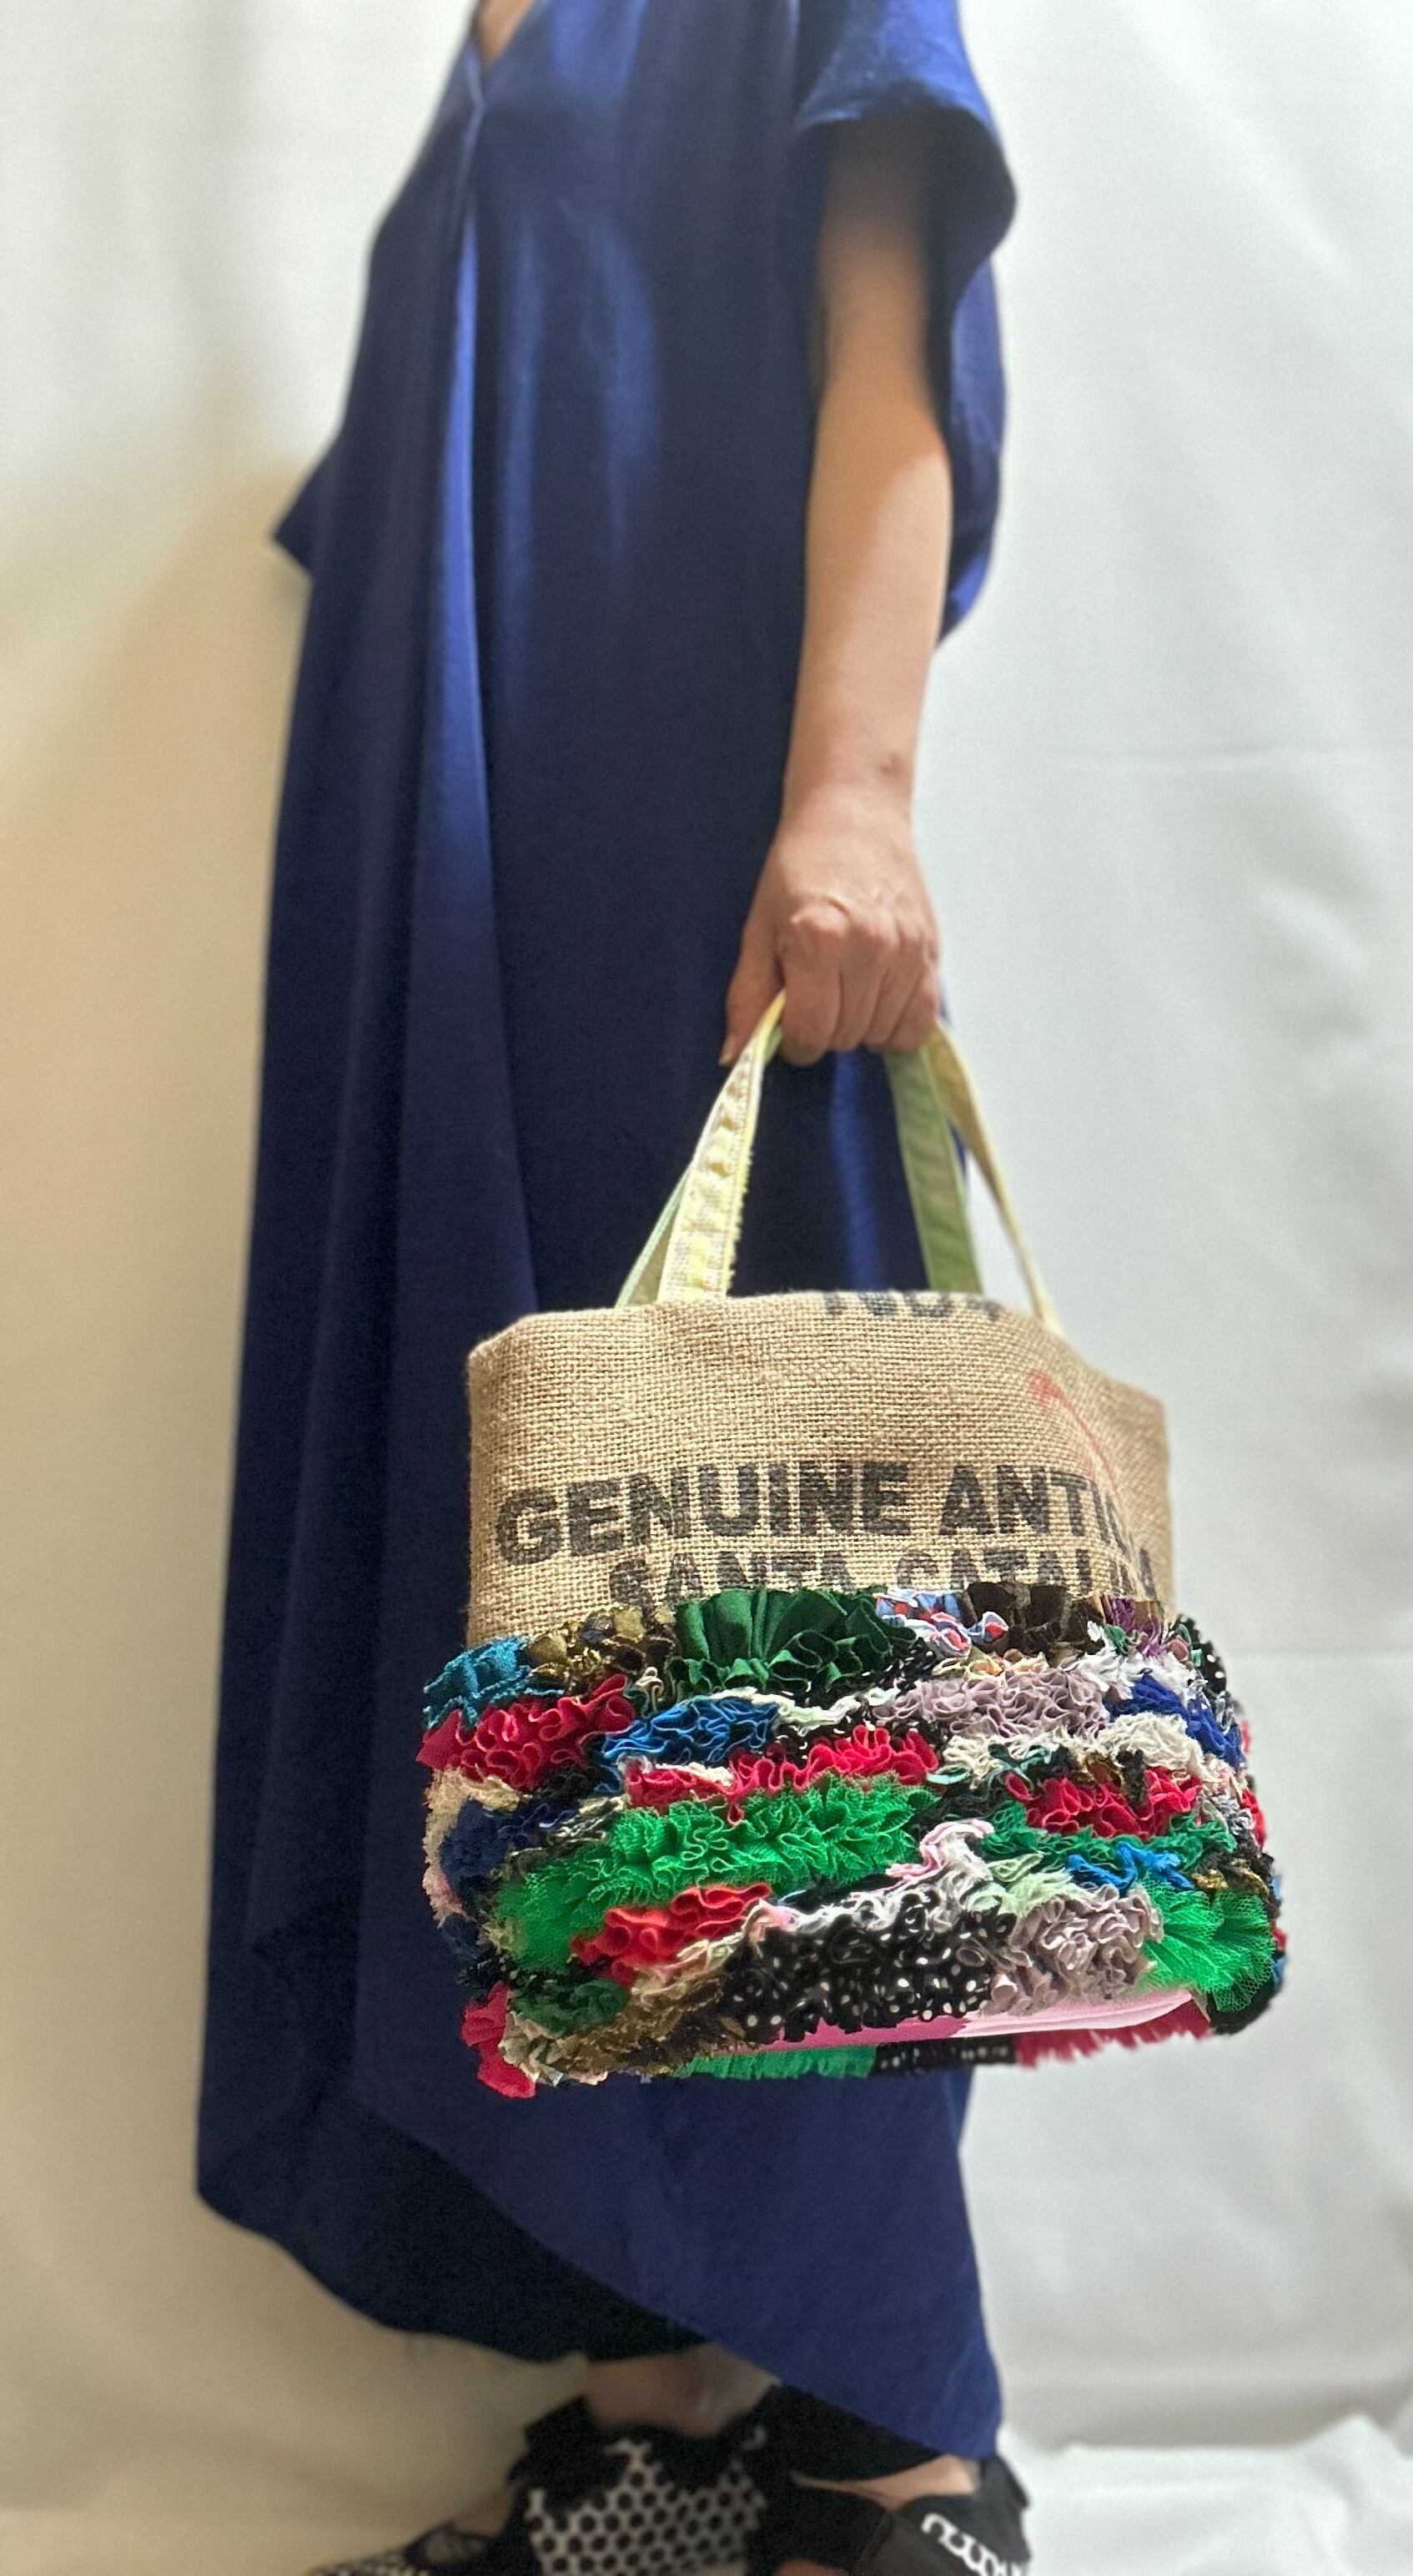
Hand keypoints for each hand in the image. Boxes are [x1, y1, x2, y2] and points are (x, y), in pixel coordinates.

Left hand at [722, 787, 940, 1065]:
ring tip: (845, 993)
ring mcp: (906, 950)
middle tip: (816, 998)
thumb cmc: (800, 867)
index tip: (789, 1026)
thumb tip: (734, 1057)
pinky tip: (877, 1004)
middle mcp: (869, 947)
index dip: (794, 1042)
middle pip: (846, 1036)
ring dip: (860, 1028)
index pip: (811, 1032)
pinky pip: (920, 1020)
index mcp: (819, 939)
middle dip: (825, 1031)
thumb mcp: (759, 927)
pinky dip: (897, 1026)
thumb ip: (748, 995)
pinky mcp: (930, 950)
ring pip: (883, 1033)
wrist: (853, 815)